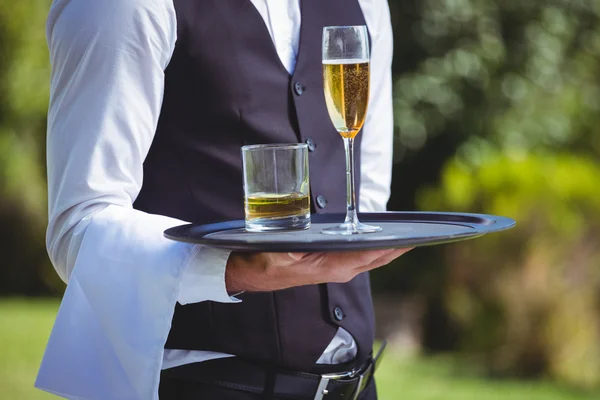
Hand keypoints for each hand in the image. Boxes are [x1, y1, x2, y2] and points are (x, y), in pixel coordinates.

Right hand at [225, 248, 411, 292]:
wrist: (250, 273)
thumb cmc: (263, 262)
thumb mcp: (278, 254)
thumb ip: (295, 250)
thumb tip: (309, 245)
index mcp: (330, 266)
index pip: (368, 255)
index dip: (392, 247)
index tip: (412, 238)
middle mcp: (338, 269)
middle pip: (376, 258)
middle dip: (399, 247)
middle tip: (424, 234)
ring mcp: (335, 268)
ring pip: (371, 258)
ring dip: (391, 248)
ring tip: (411, 236)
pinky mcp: (331, 264)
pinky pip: (361, 256)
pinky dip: (376, 248)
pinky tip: (383, 240)